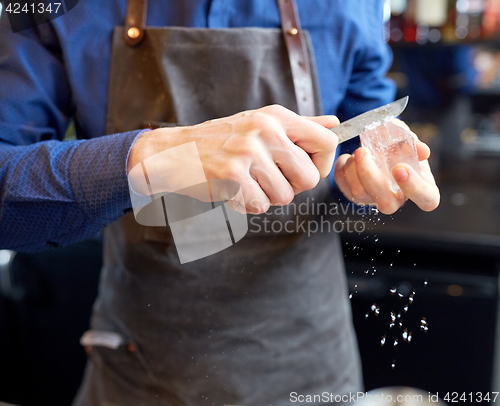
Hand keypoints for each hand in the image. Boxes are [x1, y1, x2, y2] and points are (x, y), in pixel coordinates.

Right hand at [128, 105, 338, 213]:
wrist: (174, 153)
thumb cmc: (221, 140)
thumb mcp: (261, 124)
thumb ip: (301, 126)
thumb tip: (336, 124)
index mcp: (277, 117)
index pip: (327, 142)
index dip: (322, 165)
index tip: (306, 171)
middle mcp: (266, 130)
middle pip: (309, 178)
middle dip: (292, 188)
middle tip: (268, 180)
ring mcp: (248, 152)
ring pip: (284, 196)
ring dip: (266, 197)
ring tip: (245, 182)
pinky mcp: (233, 175)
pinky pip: (260, 206)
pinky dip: (247, 205)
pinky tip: (232, 191)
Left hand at [333, 119, 439, 213]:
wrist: (377, 144)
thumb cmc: (398, 144)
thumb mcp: (406, 136)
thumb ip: (413, 141)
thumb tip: (423, 151)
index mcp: (420, 186)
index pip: (427, 198)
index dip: (415, 188)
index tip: (400, 168)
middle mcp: (397, 198)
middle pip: (387, 204)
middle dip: (371, 177)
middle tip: (363, 151)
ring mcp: (374, 199)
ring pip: (360, 195)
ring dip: (354, 169)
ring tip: (359, 151)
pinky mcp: (354, 195)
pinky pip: (344, 188)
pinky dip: (342, 169)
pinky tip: (347, 158)